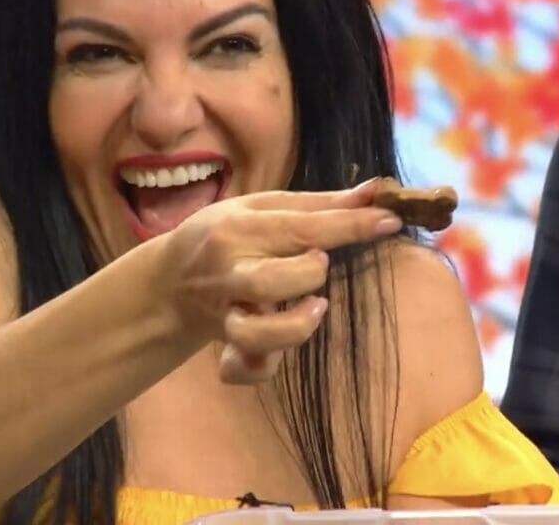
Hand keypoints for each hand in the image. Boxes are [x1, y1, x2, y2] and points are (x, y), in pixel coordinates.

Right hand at [157, 179, 400, 381]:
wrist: (167, 281)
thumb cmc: (226, 235)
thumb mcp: (262, 208)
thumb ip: (319, 204)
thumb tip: (377, 190)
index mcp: (239, 229)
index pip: (302, 228)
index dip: (351, 226)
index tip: (391, 221)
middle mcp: (229, 273)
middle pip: (272, 281)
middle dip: (307, 274)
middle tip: (319, 264)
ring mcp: (224, 314)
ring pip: (254, 333)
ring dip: (293, 326)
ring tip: (315, 307)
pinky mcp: (225, 346)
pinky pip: (243, 368)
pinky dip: (259, 369)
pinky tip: (274, 356)